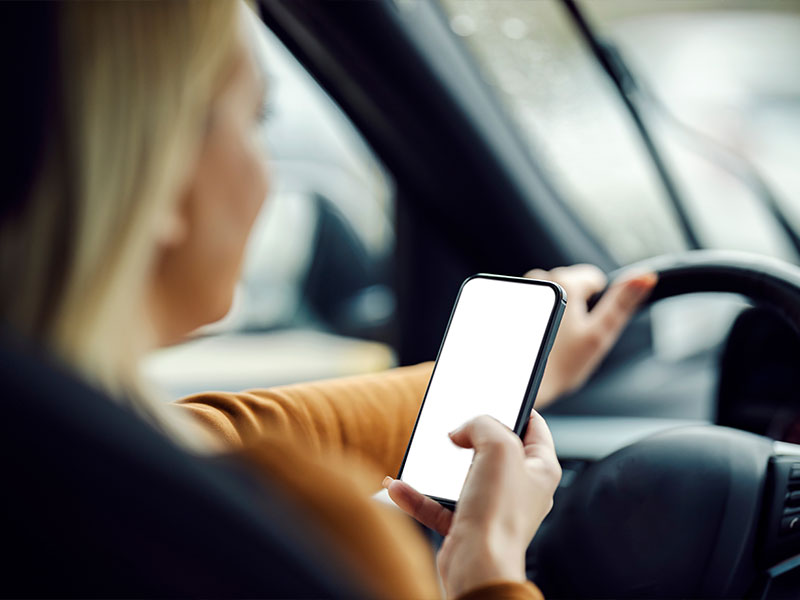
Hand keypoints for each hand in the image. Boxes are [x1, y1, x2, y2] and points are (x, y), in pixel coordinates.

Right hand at [383, 412, 560, 597]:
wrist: (476, 567)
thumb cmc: (498, 511)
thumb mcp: (498, 446)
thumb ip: (482, 423)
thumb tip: (461, 432)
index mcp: (540, 469)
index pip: (534, 426)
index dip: (515, 406)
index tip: (495, 395)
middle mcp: (520, 489)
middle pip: (494, 449)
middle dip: (469, 436)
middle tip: (452, 426)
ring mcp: (492, 508)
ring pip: (461, 476)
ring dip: (435, 465)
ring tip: (417, 452)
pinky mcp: (466, 526)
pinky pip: (438, 504)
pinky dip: (417, 495)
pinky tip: (397, 486)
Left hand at [524, 264, 656, 407]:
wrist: (523, 383)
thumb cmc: (560, 365)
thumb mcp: (599, 334)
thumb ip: (623, 302)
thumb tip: (646, 276)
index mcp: (564, 282)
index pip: (593, 278)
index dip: (594, 304)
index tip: (585, 326)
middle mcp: (539, 279)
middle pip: (571, 285)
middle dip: (575, 307)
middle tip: (570, 336)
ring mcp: (523, 290)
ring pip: (552, 294)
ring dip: (555, 310)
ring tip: (553, 337)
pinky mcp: (510, 302)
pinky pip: (534, 303)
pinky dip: (538, 315)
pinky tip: (537, 335)